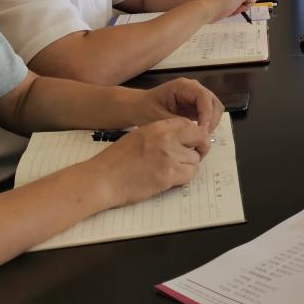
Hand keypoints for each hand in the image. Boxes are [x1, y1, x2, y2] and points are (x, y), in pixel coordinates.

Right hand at [87, 118, 208, 208]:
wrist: (102, 179)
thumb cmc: (116, 159)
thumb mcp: (139, 136)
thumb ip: (160, 133)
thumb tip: (181, 137)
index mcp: (158, 127)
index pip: (188, 124)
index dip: (193, 133)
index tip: (191, 141)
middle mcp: (167, 139)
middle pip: (199, 138)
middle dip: (201, 146)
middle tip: (196, 153)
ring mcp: (169, 158)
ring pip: (195, 159)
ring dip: (189, 164)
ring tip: (176, 168)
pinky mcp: (168, 176)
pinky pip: (190, 174)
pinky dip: (185, 177)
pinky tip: (174, 178)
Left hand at [137, 77, 223, 129]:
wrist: (136, 107)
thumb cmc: (144, 109)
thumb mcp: (158, 117)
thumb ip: (177, 122)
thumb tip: (195, 130)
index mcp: (183, 87)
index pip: (203, 96)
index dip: (207, 113)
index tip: (203, 130)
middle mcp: (192, 89)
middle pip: (213, 101)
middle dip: (211, 119)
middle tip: (203, 137)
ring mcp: (195, 97)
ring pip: (213, 107)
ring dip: (211, 122)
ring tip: (201, 136)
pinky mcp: (194, 106)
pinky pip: (207, 113)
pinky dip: (207, 124)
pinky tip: (198, 134)